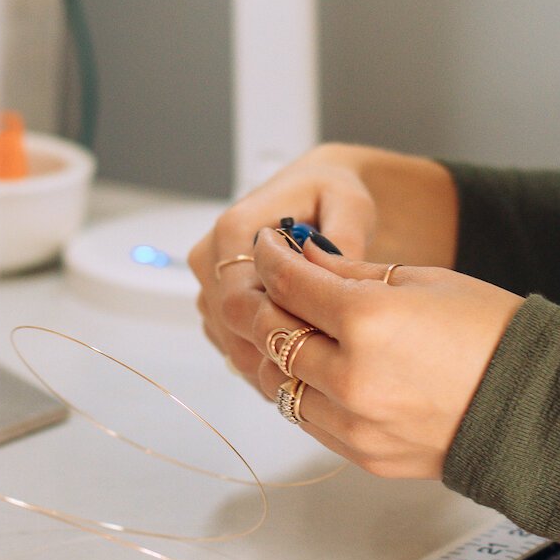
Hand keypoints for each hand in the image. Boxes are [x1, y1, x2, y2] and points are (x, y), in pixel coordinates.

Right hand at [189, 144, 456, 385]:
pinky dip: (266, 359)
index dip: (275, 327)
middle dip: (277, 348)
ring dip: (272, 360)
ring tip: (322, 365)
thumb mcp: (350, 204)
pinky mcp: (216, 306)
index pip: (237, 297)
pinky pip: (233, 345)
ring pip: (230, 342)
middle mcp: (210, 257)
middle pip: (230, 324)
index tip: (319, 342)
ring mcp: (209, 284)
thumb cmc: (331, 195)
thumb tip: (337, 279)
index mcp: (234, 229)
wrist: (316, 194)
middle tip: (328, 363)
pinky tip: (305, 361)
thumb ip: (345, 237)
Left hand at [218, 227, 522, 480]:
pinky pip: (307, 419)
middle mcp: (352, 378)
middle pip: (270, 335)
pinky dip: (297, 389)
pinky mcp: (362, 456)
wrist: (538, 406)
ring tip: (281, 325)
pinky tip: (309, 366)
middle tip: (261, 281)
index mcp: (369, 322)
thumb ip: (352, 272)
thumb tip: (304, 255)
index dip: (269, 256)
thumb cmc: (491, 334)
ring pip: (277, 385)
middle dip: (258, 301)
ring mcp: (354, 425)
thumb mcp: (422, 280)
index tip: (266, 244)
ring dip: (270, 351)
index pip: (288, 283)